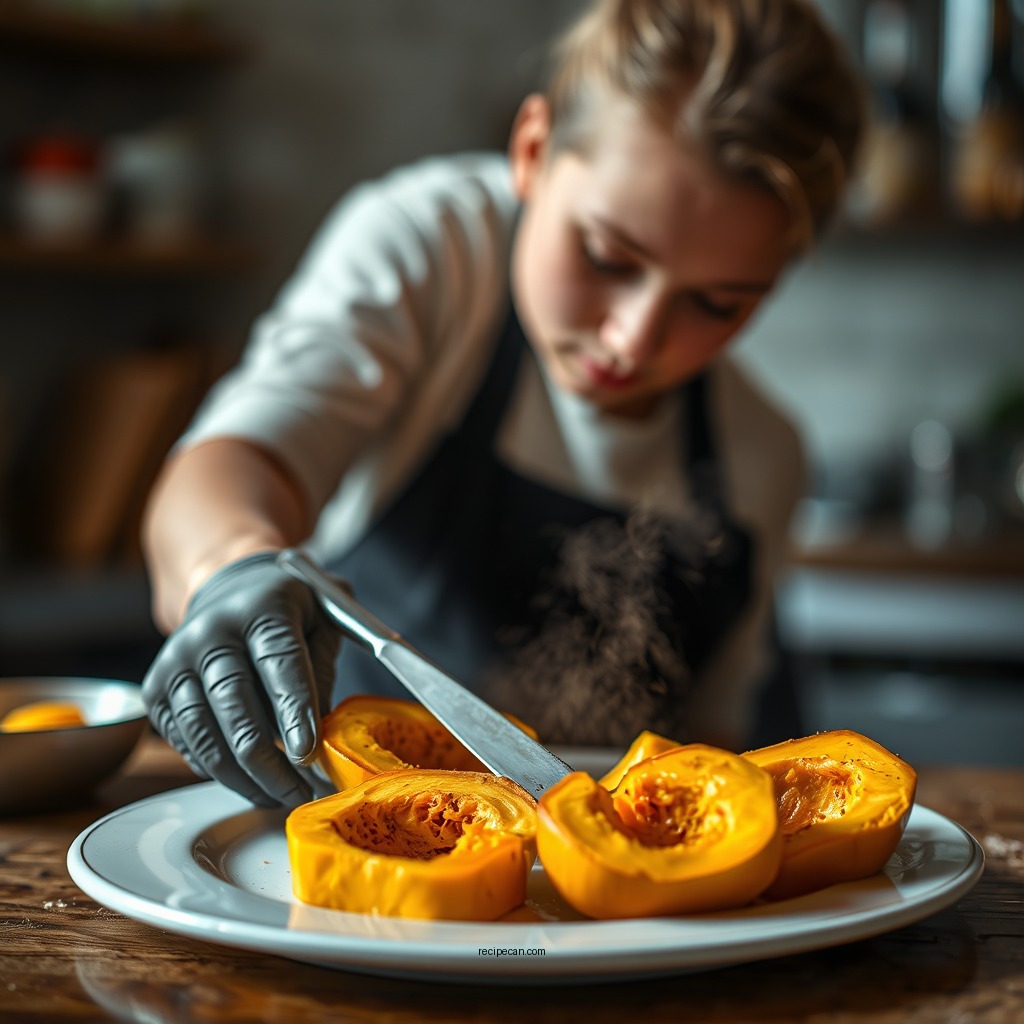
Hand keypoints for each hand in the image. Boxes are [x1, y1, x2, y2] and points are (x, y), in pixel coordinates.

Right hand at [142, 551, 341, 806]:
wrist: (231, 591)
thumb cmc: (289, 611)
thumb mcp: (324, 619)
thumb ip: (324, 669)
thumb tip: (322, 734)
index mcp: (261, 607)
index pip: (279, 661)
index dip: (294, 710)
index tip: (308, 754)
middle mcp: (210, 630)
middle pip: (235, 703)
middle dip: (268, 758)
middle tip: (300, 790)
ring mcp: (176, 660)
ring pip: (205, 732)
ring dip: (243, 775)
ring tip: (279, 795)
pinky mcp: (156, 689)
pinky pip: (186, 741)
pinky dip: (217, 770)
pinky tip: (248, 781)